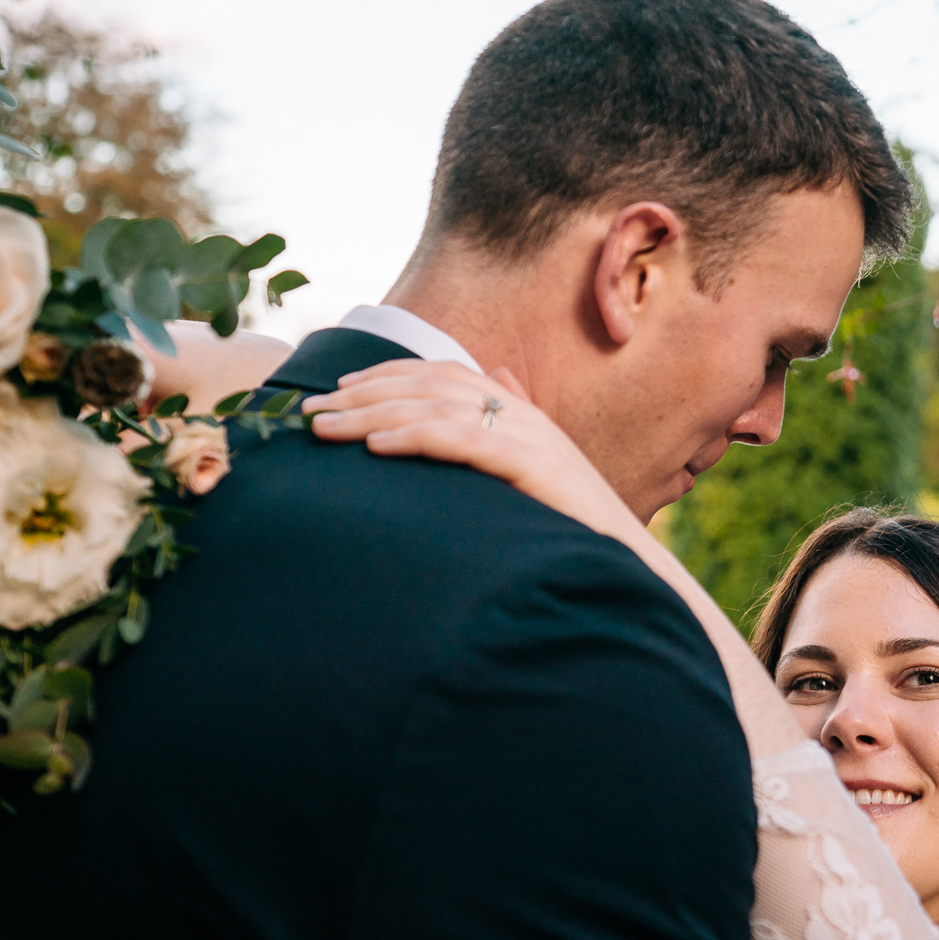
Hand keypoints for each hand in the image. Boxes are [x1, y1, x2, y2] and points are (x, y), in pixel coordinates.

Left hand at [301, 359, 643, 542]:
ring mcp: (530, 438)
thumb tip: (496, 379)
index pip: (444, 374)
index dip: (388, 374)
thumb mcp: (537, 476)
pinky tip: (377, 446)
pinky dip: (416, 437)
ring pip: (437, 406)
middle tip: (309, 411)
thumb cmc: (576, 530)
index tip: (337, 391)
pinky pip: (464, 440)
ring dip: (373, 414)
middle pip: (430, 385)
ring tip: (325, 428)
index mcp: (520, 412)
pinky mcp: (532, 467)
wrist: (629, 565)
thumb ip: (510, 433)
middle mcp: (522, 414)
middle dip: (363, 394)